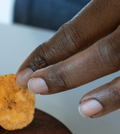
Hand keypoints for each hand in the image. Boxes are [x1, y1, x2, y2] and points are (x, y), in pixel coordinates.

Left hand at [16, 0, 119, 117]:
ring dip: (112, 94)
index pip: (80, 29)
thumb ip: (99, 26)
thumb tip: (54, 59)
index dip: (47, 54)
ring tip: (84, 108)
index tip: (22, 73)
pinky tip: (109, 104)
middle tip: (36, 86)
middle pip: (108, 51)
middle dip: (68, 73)